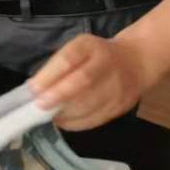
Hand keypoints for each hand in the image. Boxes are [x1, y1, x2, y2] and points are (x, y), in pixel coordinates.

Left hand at [28, 34, 153, 130]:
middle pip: (82, 81)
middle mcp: (106, 64)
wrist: (135, 61)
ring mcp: (117, 86)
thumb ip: (58, 65)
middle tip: (40, 106)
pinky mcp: (121, 106)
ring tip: (49, 115)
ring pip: (90, 103)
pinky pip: (97, 118)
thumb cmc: (96, 55)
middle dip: (58, 96)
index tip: (34, 88)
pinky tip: (64, 121)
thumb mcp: (78, 49)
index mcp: (90, 46)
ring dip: (66, 113)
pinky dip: (76, 123)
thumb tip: (35, 87)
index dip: (51, 74)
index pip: (69, 58)